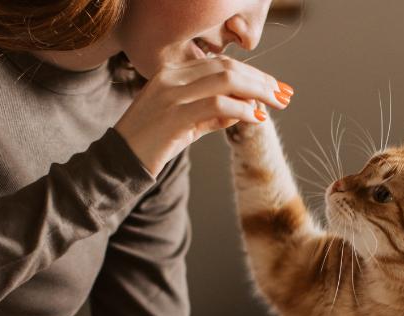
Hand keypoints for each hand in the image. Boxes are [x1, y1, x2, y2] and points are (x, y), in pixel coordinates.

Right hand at [114, 56, 292, 175]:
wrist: (120, 162)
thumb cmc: (153, 145)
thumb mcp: (186, 124)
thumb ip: (212, 115)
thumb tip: (247, 110)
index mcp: (171, 73)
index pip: (220, 64)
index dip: (252, 73)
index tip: (274, 87)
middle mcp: (171, 77)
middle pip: (227, 68)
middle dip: (261, 80)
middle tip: (284, 94)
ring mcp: (171, 94)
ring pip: (225, 80)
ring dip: (257, 91)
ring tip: (276, 104)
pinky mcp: (174, 115)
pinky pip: (217, 105)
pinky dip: (242, 109)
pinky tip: (256, 118)